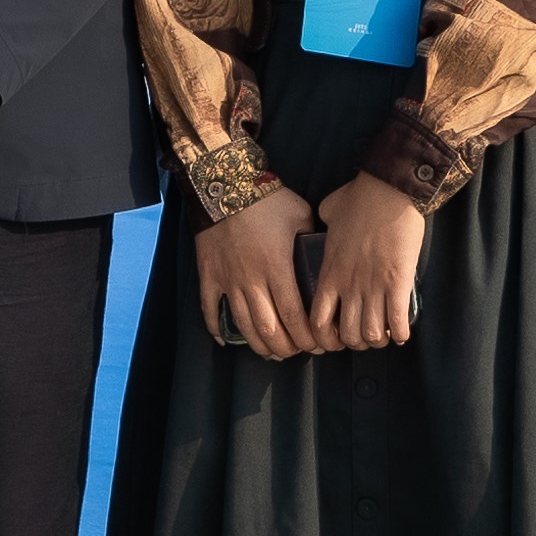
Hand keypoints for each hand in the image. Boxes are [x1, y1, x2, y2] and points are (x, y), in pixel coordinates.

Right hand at [199, 186, 317, 356]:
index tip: (318, 345)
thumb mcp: (300, 216)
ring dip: (258, 344)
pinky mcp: (208, 275)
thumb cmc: (265, 198)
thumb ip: (313, 239)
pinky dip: (216, 328)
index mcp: (277, 268)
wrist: (223, 183)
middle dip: (286, 347)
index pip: (295, 316)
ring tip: (271, 351)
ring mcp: (228, 280)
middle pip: (269, 328)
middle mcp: (252, 280)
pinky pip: (210, 309)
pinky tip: (224, 340)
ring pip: (243, 325)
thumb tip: (327, 254)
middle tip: (297, 351)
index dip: (307, 338)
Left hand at [309, 176, 426, 350]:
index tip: (335, 336)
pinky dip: (399, 333)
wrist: (387, 190)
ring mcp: (373, 285)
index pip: (317, 322)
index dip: (325, 339)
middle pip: (347, 335)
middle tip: (363, 336)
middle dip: (355, 343)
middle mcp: (349, 285)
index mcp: (330, 272)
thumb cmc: (358, 197)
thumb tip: (323, 219)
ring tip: (383, 334)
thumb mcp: (327, 212)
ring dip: (378, 340)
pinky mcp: (398, 282)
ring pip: (371, 334)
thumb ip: (321, 222)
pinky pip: (397, 320)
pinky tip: (401, 333)